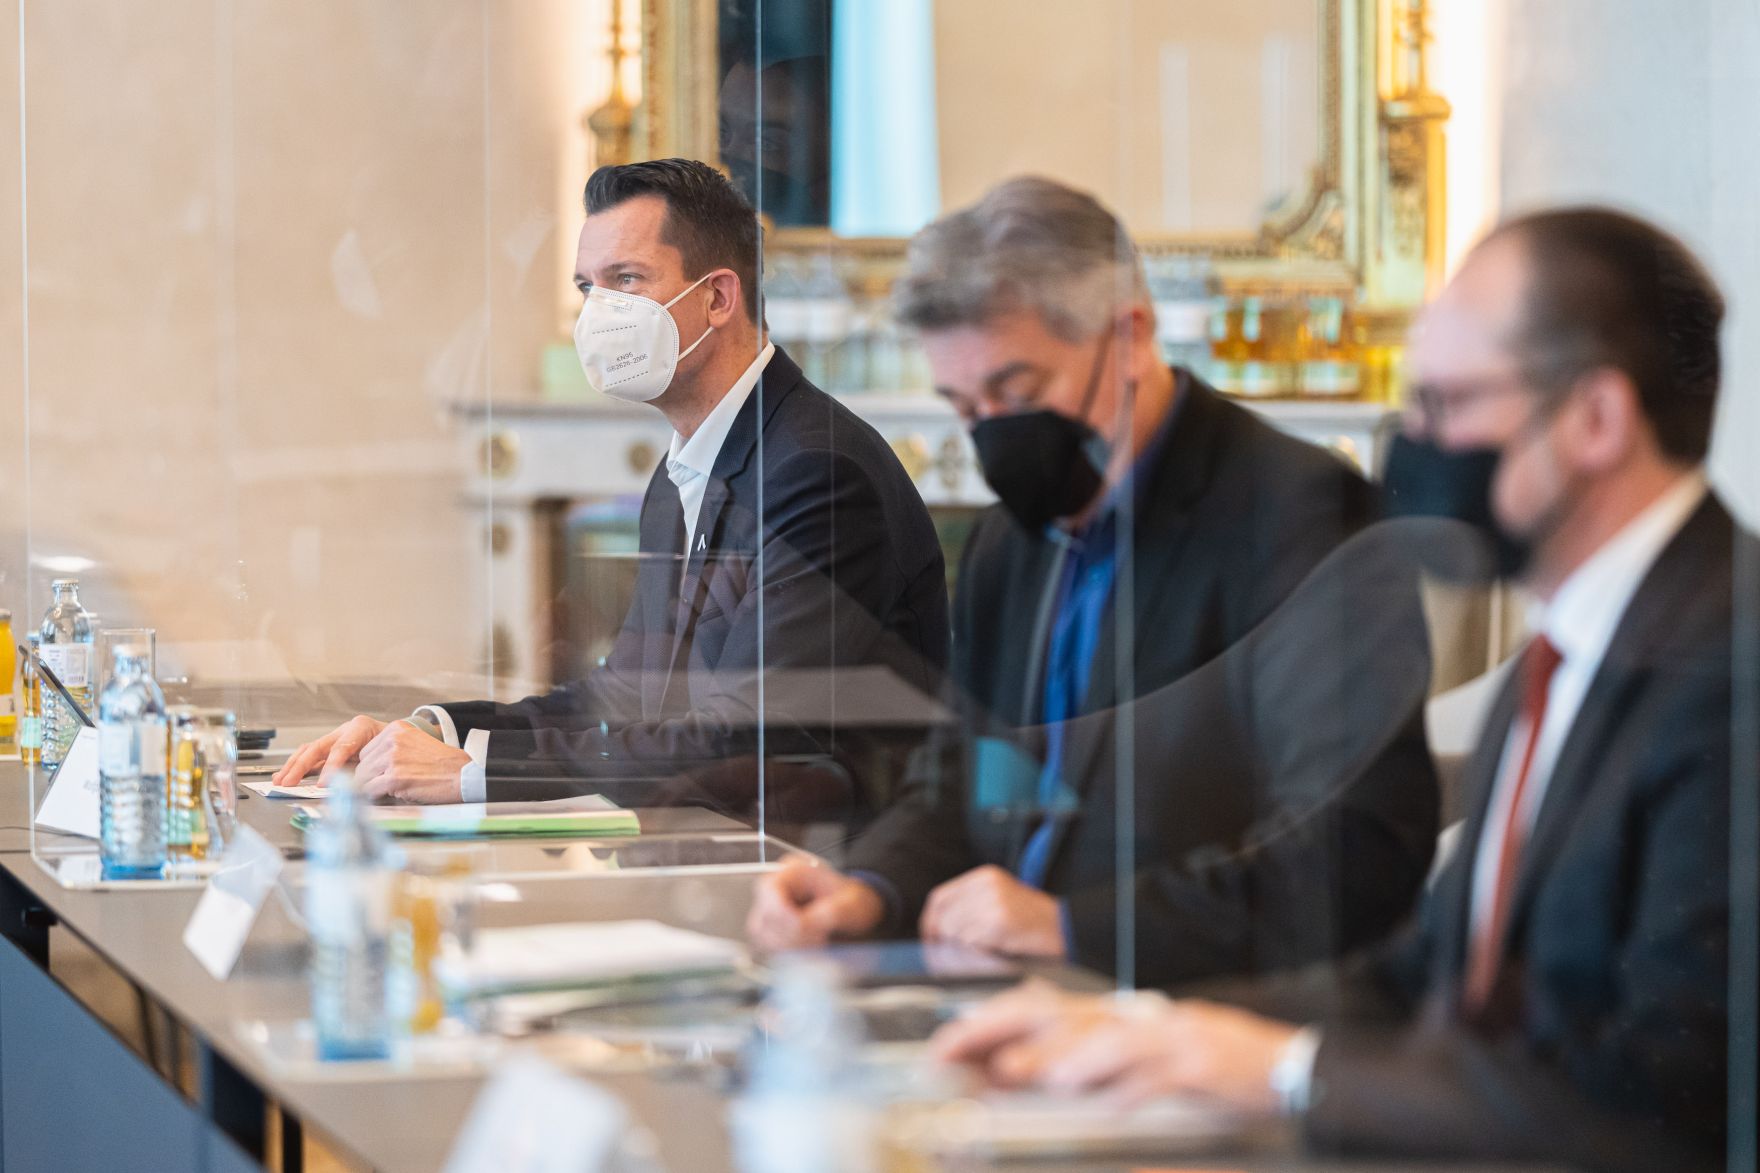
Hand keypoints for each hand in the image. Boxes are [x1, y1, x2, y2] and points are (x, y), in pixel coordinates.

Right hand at [274, 715, 387, 786]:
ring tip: (280, 781)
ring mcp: (335, 739)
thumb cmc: (395, 748)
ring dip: (292, 767)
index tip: (323, 784)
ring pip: (309, 751)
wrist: (401, 740)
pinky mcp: (330, 749)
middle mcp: (344, 731)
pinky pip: (310, 757)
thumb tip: (355, 786)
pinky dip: (297, 767)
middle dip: (300, 766)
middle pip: (317, 747)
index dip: (331, 766)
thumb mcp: (387, 754)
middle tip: (289, 783)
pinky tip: (284, 776)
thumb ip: (371, 769)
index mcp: (361, 728)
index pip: (341, 748)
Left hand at [355, 720, 469, 803]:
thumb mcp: (416, 743)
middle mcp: (392, 740)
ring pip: (362, 778)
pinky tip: (390, 795)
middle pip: (362, 764)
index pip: (366, 750)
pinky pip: (370, 790)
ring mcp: (392, 759)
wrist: (462, 774)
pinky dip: (376, 797)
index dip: (372, 765)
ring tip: (389, 791)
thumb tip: (369, 766)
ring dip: (372, 788)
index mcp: (396, 729)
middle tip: (384, 786)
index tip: (381, 774)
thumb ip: (393, 748)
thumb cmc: (442, 764)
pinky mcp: (394, 778)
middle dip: (369, 777)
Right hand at [746, 855, 885, 950]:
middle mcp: (779, 888)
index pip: (770, 890)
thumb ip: (829, 914)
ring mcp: (774, 909)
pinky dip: (786, 951)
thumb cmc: (855, 901)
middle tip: (817, 939)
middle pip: (763, 915)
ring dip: (786, 945)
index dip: (783, 914)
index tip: (807, 929)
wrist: (858, 911)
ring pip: (761, 933)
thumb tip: (802, 927)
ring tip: (815, 943)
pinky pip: (768, 945)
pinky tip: (809, 948)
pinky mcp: (775, 928)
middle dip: (788, 933)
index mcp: (794, 871)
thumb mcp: (852, 904)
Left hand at [919, 865, 1066, 958]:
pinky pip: (971, 942)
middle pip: (944, 916)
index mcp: (984, 876)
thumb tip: (936, 925)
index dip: (930, 920)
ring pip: (954, 931)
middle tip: (949, 952)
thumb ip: (970, 903)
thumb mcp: (999, 898)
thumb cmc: (1030, 919)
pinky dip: (975, 951)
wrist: (1064, 927)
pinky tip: (990, 950)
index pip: (940, 897)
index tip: (930, 937)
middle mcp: (986, 885)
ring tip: (980, 949)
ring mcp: (993, 903)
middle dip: (943, 938)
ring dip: (961, 947)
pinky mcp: (999, 923)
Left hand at [933, 985, 1297, 1113]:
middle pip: (1056, 1012)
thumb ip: (1074, 1066)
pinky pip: (1160, 1075)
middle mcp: (1130, 1018)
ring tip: (1026, 1074)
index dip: (987, 1021)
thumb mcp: (1131, 1063)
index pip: (1037, 1007)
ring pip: (1104, 1039)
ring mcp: (1165, 1037)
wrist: (1280, 1063)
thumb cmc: (1198, 1068)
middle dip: (1002, 1029)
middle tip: (958, 1051)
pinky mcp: (1198, 1064)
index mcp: (1111, 1016)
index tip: (943, 1046)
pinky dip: (1134, 1088)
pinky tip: (1113, 1104)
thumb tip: (1006, 1076)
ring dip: (1062, 1056)